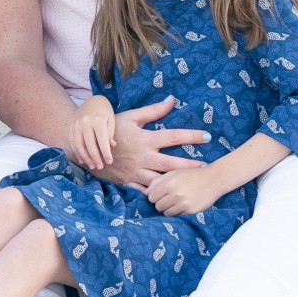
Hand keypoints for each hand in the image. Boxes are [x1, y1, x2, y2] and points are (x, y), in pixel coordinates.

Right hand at [68, 95, 116, 169]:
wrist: (92, 101)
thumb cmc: (105, 112)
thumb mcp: (111, 120)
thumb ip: (110, 134)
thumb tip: (111, 147)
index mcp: (98, 120)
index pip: (102, 139)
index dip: (106, 152)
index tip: (109, 162)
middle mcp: (85, 122)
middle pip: (89, 144)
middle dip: (95, 157)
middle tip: (100, 167)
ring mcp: (76, 124)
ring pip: (79, 145)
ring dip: (85, 158)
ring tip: (92, 166)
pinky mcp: (71, 127)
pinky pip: (72, 142)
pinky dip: (77, 153)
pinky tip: (82, 160)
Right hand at [90, 97, 208, 188]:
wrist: (89, 146)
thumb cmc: (112, 129)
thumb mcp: (132, 117)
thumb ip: (153, 111)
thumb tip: (172, 100)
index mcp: (145, 139)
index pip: (174, 137)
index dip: (192, 136)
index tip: (208, 136)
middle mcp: (142, 157)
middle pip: (171, 164)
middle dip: (190, 166)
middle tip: (206, 166)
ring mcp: (135, 172)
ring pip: (160, 181)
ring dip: (176, 182)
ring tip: (192, 184)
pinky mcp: (128, 182)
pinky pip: (144, 192)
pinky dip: (157, 195)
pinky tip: (169, 196)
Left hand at [146, 167, 221, 215]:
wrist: (214, 179)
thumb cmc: (192, 174)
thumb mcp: (174, 172)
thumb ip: (158, 181)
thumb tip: (145, 194)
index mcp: (169, 183)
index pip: (151, 197)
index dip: (155, 196)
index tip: (161, 194)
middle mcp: (175, 194)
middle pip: (158, 206)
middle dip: (161, 203)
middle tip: (170, 198)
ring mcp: (184, 204)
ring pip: (167, 213)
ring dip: (169, 209)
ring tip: (177, 201)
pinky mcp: (191, 212)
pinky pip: (178, 216)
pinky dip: (179, 212)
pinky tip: (185, 205)